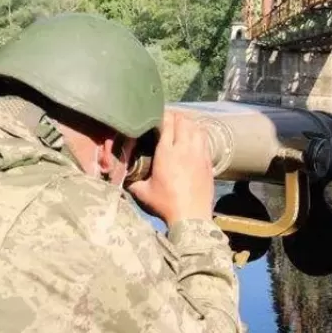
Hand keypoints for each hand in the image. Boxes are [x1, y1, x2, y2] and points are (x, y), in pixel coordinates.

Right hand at [127, 110, 214, 227]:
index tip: (156, 116)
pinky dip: (198, 134)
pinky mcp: (208, 161)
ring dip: (188, 123)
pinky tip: (193, 138)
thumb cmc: (166, 204)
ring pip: (197, 127)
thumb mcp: (143, 192)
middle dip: (175, 117)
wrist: (192, 217)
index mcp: (167, 153)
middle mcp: (185, 149)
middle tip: (167, 119)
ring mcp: (199, 154)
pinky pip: (205, 139)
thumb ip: (132, 180)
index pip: (167, 123)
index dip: (162, 115)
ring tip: (181, 126)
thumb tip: (122, 174)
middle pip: (183, 121)